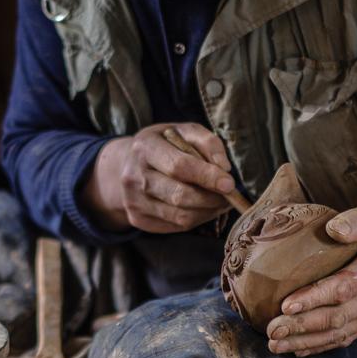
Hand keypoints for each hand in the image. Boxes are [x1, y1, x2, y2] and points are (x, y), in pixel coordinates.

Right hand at [83, 123, 237, 233]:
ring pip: (180, 216)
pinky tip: (203, 208)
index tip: (229, 184)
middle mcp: (134, 175)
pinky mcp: (138, 219)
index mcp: (145, 147)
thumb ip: (207, 142)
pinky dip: (197, 219)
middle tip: (229, 196)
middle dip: (211, 198)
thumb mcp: (183, 131)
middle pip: (179, 195)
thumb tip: (224, 167)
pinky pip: (176, 226)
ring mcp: (133, 200)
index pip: (178, 166)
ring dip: (208, 211)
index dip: (207, 176)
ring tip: (219, 202)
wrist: (127, 165)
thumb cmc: (164, 145)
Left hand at [267, 168, 356, 355]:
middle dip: (301, 326)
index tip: (286, 305)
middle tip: (271, 331)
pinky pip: (347, 336)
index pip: (344, 287)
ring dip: (306, 341)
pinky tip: (297, 349)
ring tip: (275, 345)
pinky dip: (321, 346)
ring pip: (339, 332)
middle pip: (337, 317)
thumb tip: (331, 230)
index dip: (314, 298)